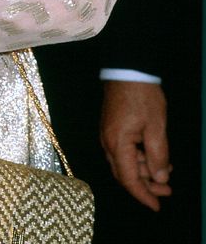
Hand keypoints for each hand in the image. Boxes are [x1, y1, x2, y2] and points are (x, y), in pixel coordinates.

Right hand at [100, 80, 171, 210]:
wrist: (127, 69)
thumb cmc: (142, 96)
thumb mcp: (156, 127)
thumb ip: (158, 156)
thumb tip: (159, 179)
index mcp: (117, 143)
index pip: (129, 179)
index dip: (143, 195)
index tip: (157, 206)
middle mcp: (107, 142)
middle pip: (124, 174)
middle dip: (146, 186)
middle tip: (167, 190)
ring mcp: (107, 134)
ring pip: (124, 163)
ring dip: (144, 171)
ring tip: (167, 170)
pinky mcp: (111, 128)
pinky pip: (123, 151)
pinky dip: (139, 159)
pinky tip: (153, 156)